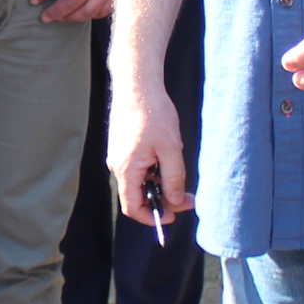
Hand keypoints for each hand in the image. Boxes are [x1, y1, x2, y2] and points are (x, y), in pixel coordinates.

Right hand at [105, 67, 187, 228]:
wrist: (137, 86)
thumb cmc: (152, 114)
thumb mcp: (171, 149)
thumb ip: (173, 179)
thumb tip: (174, 201)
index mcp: (126, 169)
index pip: (132, 207)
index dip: (152, 217)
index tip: (173, 215)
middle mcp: (117, 166)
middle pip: (136, 195)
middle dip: (161, 199)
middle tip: (186, 196)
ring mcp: (118, 155)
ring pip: (138, 181)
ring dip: (158, 183)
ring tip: (177, 168)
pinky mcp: (122, 147)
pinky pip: (136, 167)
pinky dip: (152, 170)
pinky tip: (166, 156)